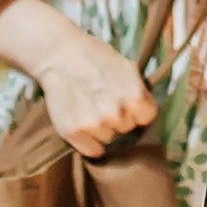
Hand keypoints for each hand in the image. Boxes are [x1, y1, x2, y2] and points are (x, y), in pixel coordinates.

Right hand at [32, 16, 155, 156]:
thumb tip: (147, 111)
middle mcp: (115, 113)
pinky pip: (93, 151)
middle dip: (119, 119)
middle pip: (126, 129)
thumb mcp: (127, 67)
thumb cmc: (95, 57)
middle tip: (105, 102)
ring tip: (91, 108)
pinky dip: (90, 142)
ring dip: (103, 130)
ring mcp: (93, 125)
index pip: (147, 118)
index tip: (128, 105)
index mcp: (133, 96)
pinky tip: (83, 123)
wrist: (60, 55)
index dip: (138, 111)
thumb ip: (140, 91)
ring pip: (109, 139)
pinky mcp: (73, 133)